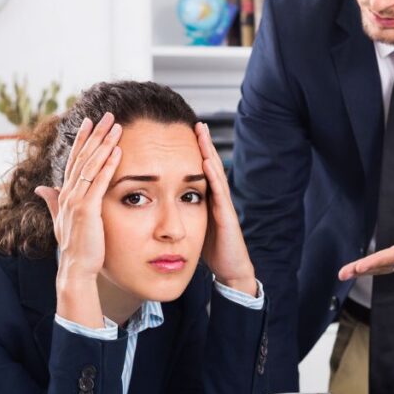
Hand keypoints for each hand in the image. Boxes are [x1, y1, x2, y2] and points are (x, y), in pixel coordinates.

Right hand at [34, 113, 122, 326]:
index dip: (81, 139)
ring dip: (104, 143)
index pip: (74, 160)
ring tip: (116, 126)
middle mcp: (68, 193)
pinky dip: (108, 165)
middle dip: (95, 134)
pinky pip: (99, 182)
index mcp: (65, 193)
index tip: (89, 121)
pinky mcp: (87, 209)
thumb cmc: (74, 245)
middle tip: (107, 115)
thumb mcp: (62, 219)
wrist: (75, 267)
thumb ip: (54, 200)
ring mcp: (76, 200)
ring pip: (90, 165)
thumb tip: (42, 187)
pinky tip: (117, 151)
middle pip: (82, 157)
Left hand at [195, 122, 256, 296]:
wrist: (230, 271)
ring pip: (216, 173)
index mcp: (208, 200)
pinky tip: (207, 162)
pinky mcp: (226, 216)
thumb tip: (163, 204)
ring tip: (201, 133)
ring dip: (209, 152)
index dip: (194, 152)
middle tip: (195, 123)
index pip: (200, 171)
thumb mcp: (194, 227)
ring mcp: (224, 206)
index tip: (184, 133)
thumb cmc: (212, 251)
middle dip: (203, 144)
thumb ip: (184, 213)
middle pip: (210, 166)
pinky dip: (213, 175)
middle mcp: (218, 199)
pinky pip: (220, 192)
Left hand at [337, 197, 393, 280]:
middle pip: (384, 265)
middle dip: (364, 269)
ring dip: (362, 271)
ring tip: (344, 273)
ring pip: (381, 268)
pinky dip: (370, 269)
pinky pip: (384, 267)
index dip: (379, 261)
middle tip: (345, 272)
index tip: (363, 265)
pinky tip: (357, 271)